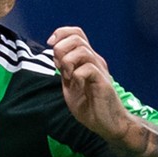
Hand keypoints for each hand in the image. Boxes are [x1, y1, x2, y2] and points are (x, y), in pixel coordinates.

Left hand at [50, 27, 138, 146]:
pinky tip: (77, 87)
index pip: (76, 33)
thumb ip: (64, 70)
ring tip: (68, 76)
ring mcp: (100, 70)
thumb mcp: (70, 85)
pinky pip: (87, 69)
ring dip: (68, 62)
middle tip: (59, 67)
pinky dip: (76, 76)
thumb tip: (54, 55)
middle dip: (61, 49)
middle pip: (77, 38)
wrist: (107, 123)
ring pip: (82, 50)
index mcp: (87, 59)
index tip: (50, 45)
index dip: (61, 33)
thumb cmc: (90, 106)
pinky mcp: (103, 82)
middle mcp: (95, 60)